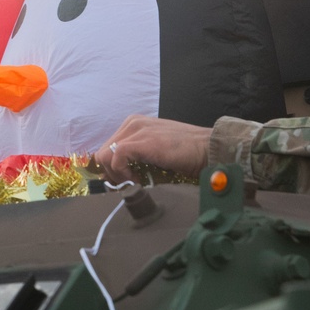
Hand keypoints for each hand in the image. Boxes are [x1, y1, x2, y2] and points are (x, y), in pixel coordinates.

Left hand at [94, 116, 212, 180]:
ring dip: (116, 175)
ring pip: (104, 156)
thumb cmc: (185, 154)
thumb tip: (117, 176)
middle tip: (128, 185)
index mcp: (134, 125)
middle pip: (102, 153)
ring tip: (134, 182)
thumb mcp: (154, 152)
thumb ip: (135, 157)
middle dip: (111, 173)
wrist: (207, 149)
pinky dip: (122, 173)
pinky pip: (116, 158)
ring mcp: (136, 130)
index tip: (123, 182)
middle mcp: (132, 124)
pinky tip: (137, 180)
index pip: (106, 149)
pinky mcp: (142, 141)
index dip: (110, 169)